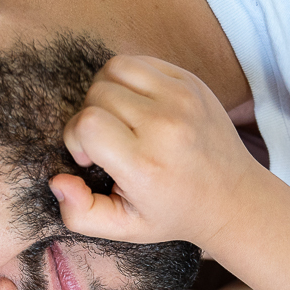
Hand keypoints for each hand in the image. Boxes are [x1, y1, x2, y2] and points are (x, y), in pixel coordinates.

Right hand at [49, 55, 264, 249]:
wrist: (231, 197)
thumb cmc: (172, 212)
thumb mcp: (124, 229)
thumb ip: (80, 214)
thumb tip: (57, 181)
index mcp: (146, 165)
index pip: (87, 123)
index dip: (76, 138)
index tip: (92, 158)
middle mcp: (165, 126)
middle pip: (96, 93)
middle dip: (89, 116)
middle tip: (108, 143)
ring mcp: (182, 98)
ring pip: (115, 67)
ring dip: (106, 91)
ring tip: (119, 120)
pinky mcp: (191, 81)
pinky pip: (140, 60)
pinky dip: (129, 80)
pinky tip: (139, 107)